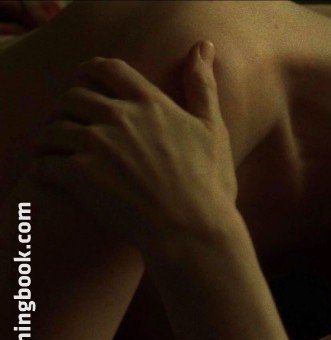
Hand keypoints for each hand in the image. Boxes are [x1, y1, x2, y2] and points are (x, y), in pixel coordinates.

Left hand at [31, 41, 238, 250]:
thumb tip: (204, 46)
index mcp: (150, 103)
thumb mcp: (213, 129)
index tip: (87, 84)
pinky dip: (45, 169)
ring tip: (61, 154)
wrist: (192, 231)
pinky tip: (56, 179)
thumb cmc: (208, 184)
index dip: (90, 73)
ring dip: (53, 140)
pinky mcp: (80, 176)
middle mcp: (120, 117)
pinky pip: (45, 163)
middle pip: (73, 97)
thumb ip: (202, 84)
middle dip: (69, 110)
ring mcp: (97, 146)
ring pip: (54, 129)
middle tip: (73, 128)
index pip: (106, 68)